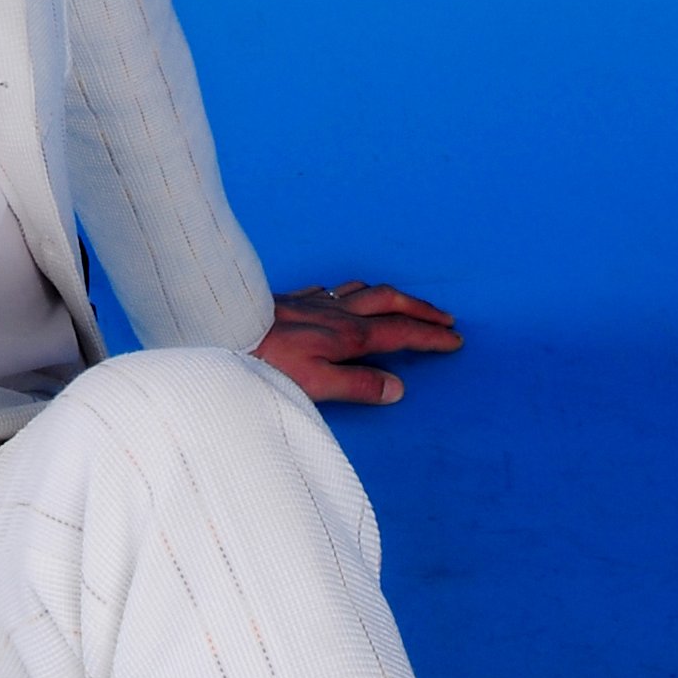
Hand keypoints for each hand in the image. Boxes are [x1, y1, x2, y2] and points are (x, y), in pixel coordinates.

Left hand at [253, 282, 461, 406]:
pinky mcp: (291, 300)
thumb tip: (397, 388)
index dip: (430, 337)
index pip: (401, 333)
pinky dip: (350, 291)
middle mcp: (336, 312)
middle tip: (445, 317)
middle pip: (389, 302)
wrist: (223, 330)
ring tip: (403, 303)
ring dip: (389, 295)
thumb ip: (358, 386)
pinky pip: (330, 289)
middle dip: (421, 309)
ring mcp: (313, 302)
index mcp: (348, 335)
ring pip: (362, 290)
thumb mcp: (316, 384)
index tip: (455, 340)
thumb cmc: (266, 362)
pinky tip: (344, 296)